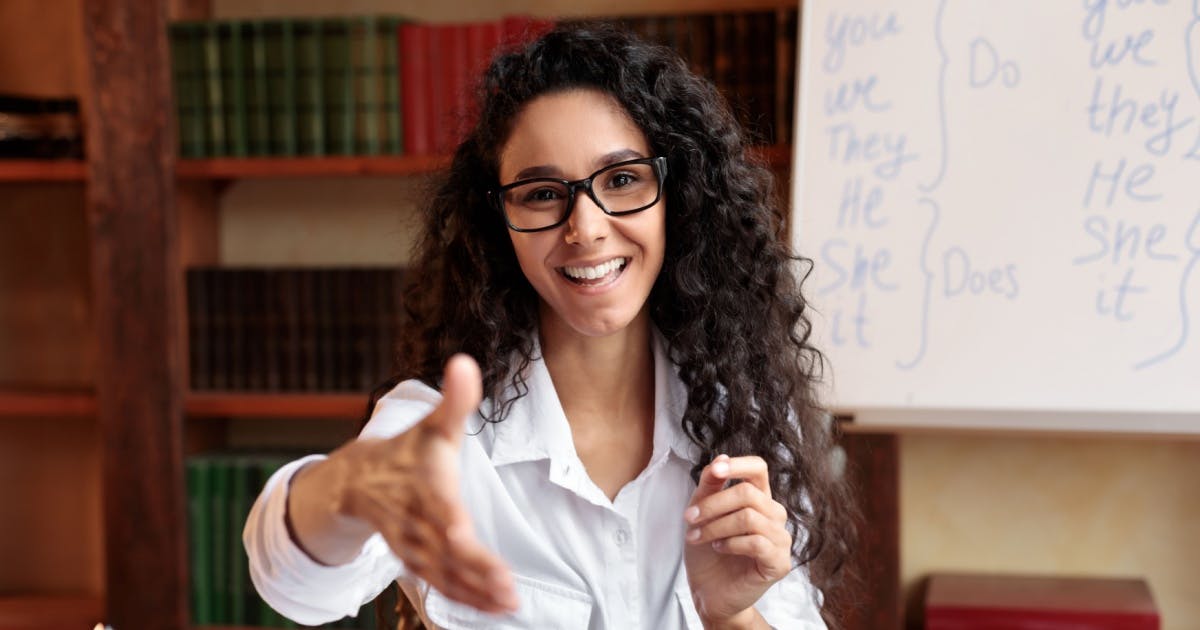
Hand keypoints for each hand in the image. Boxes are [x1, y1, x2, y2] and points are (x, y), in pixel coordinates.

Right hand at [321, 354, 517, 612]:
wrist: (355, 482)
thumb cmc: (407, 452)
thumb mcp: (432, 424)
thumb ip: (455, 399)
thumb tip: (465, 361)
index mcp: (422, 487)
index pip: (436, 509)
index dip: (448, 526)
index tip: (462, 537)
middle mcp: (414, 522)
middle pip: (444, 552)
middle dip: (474, 571)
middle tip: (508, 590)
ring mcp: (412, 546)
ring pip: (443, 575)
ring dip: (474, 593)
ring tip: (507, 606)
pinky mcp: (416, 562)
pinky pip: (440, 585)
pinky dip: (464, 599)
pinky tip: (492, 608)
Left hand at [683, 454, 792, 625]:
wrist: (709, 591)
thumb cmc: (707, 552)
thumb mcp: (702, 511)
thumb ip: (711, 484)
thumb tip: (720, 458)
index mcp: (759, 498)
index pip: (758, 469)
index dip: (738, 465)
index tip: (715, 471)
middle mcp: (774, 515)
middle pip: (747, 493)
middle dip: (712, 504)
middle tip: (689, 518)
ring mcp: (780, 539)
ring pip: (749, 517)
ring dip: (715, 526)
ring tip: (697, 537)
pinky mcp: (779, 562)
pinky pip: (756, 542)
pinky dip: (730, 544)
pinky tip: (719, 549)